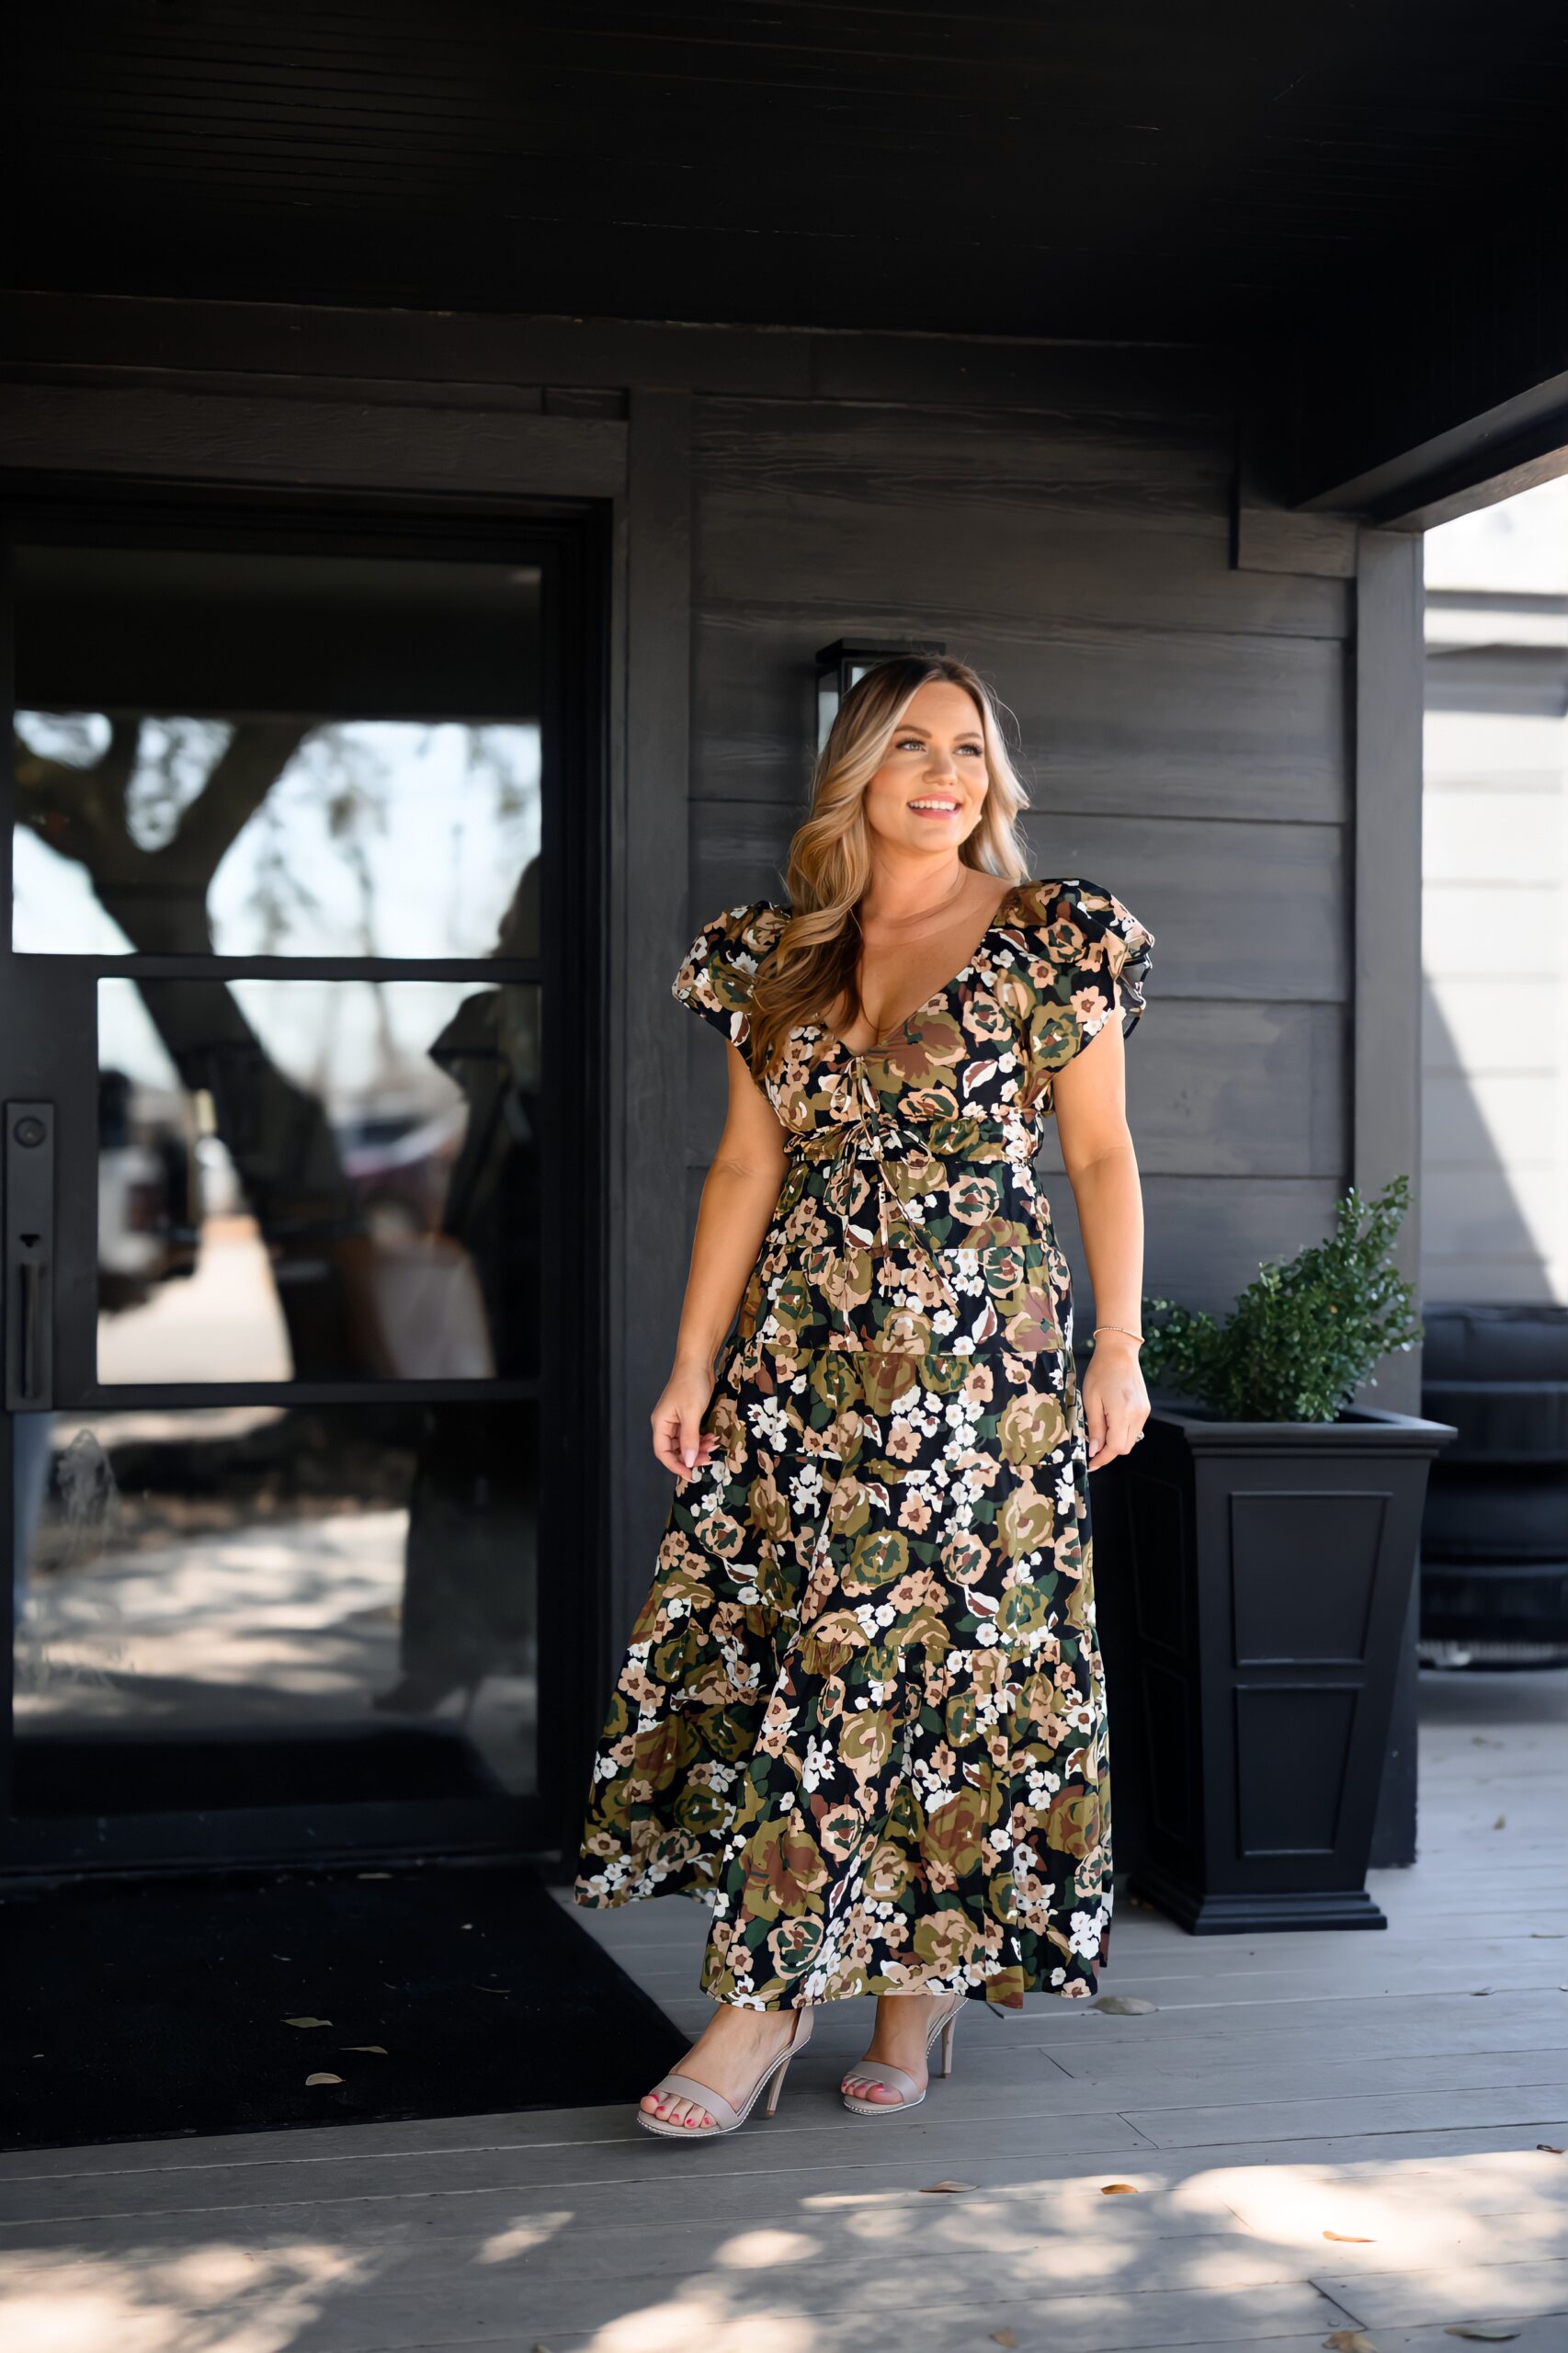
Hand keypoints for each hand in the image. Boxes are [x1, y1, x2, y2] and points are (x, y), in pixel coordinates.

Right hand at [651, 1360, 720, 1479]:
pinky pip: (691, 1434)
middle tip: (708, 1459)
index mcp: (660, 1423)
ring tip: (713, 1446)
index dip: (676, 1466)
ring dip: (698, 1448)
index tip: (691, 1475)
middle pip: (674, 1449)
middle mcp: (665, 1424)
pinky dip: (701, 1438)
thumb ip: (689, 1439)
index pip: (663, 1452)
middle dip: (691, 1457)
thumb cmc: (691, 1384)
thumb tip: (689, 1461)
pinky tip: (712, 1437)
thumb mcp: (691, 1413)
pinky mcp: (686, 1415)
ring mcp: (676, 1420)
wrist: (697, 1362)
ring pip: (685, 1443)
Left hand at [1083, 1332, 1148, 1468]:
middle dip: (1108, 1452)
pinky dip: (1122, 1432)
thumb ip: (1095, 1428)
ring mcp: (1144, 1412)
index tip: (1091, 1464)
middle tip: (1093, 1448)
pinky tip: (1111, 1423)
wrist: (1119, 1353)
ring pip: (1131, 1440)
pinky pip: (1134, 1429)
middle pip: (1125, 1447)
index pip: (1115, 1447)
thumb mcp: (1091, 1401)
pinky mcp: (1145, 1408)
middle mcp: (1137, 1415)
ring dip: (1116, 1442)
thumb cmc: (1100, 1372)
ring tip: (1100, 1432)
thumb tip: (1095, 1450)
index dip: (1102, 1458)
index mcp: (1122, 1413)